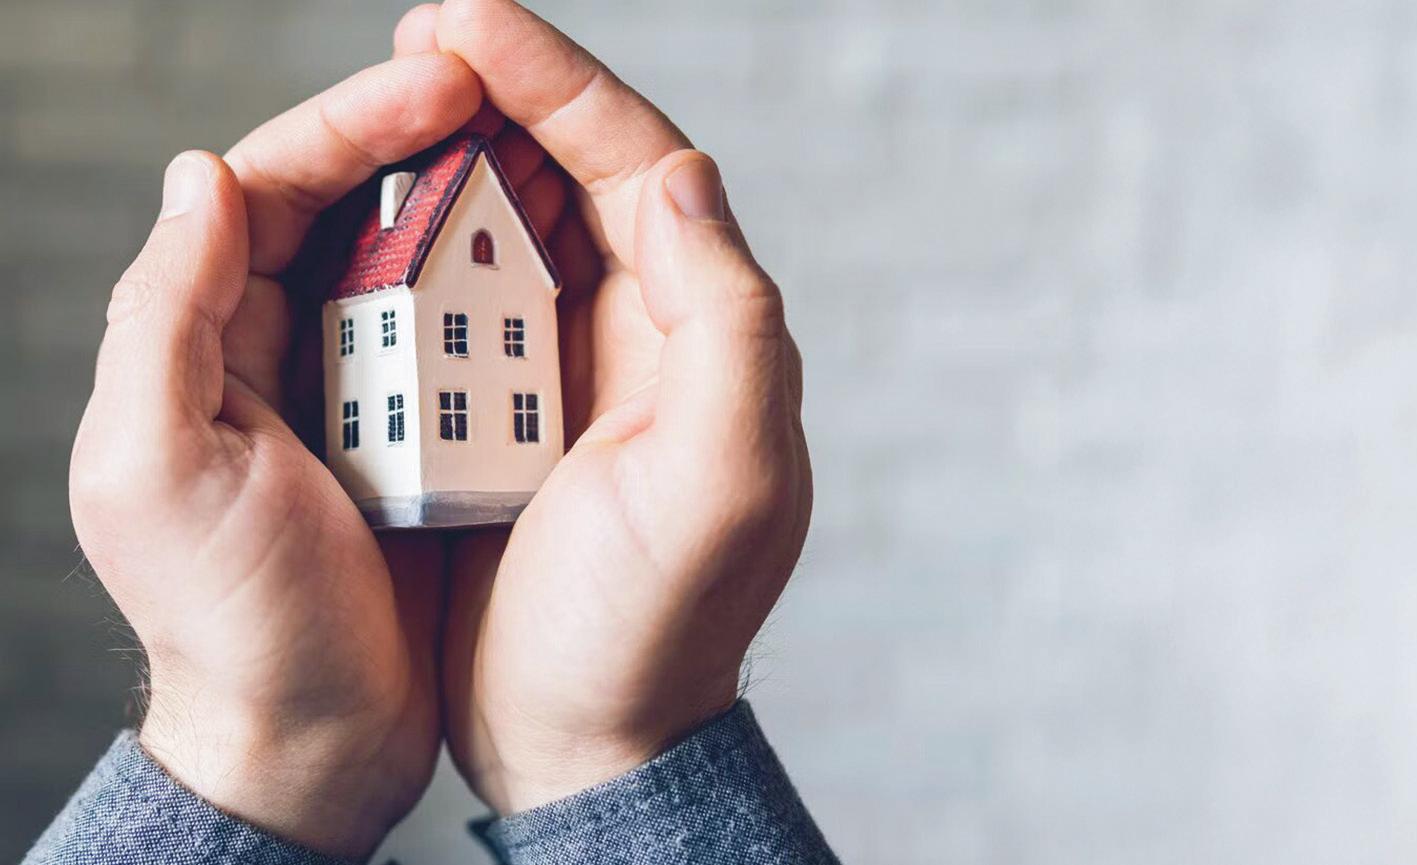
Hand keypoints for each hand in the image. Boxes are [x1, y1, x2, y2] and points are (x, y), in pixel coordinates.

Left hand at [68, 56, 482, 857]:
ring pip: (416, 263)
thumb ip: (165, 318)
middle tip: (506, 93)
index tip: (439, 83)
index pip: (267, 187)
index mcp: (201, 339)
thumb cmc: (231, 625)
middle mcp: (275, 347)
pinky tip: (554, 268)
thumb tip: (206, 176)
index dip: (352, 122)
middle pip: (349, 205)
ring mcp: (355, 389)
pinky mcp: (420, 435)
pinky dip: (504, 295)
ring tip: (544, 161)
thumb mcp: (159, 469)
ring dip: (476, 204)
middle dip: (424, 138)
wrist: (313, 745)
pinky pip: (465, 342)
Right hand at [392, 0, 811, 812]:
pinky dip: (424, 250)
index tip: (465, 23)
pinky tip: (374, 222)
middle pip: (581, 174)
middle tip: (420, 39)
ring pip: (521, 226)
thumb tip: (681, 174)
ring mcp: (578, 372)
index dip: (559, 79)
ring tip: (391, 106)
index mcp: (706, 333)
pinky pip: (467, 303)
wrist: (593, 743)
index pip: (641, 164)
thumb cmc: (657, 628)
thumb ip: (725, 319)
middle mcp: (651, 336)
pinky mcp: (513, 415)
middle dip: (507, 94)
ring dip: (459, 157)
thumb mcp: (721, 481)